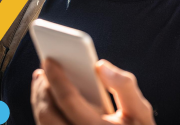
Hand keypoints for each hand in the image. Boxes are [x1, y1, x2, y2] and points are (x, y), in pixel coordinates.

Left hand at [31, 58, 154, 124]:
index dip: (56, 78)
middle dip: (42, 88)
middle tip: (44, 68)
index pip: (69, 100)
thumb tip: (100, 65)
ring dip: (39, 99)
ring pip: (43, 123)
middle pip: (48, 113)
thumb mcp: (140, 113)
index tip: (49, 60)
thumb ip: (125, 87)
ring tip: (42, 79)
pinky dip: (44, 111)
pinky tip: (47, 97)